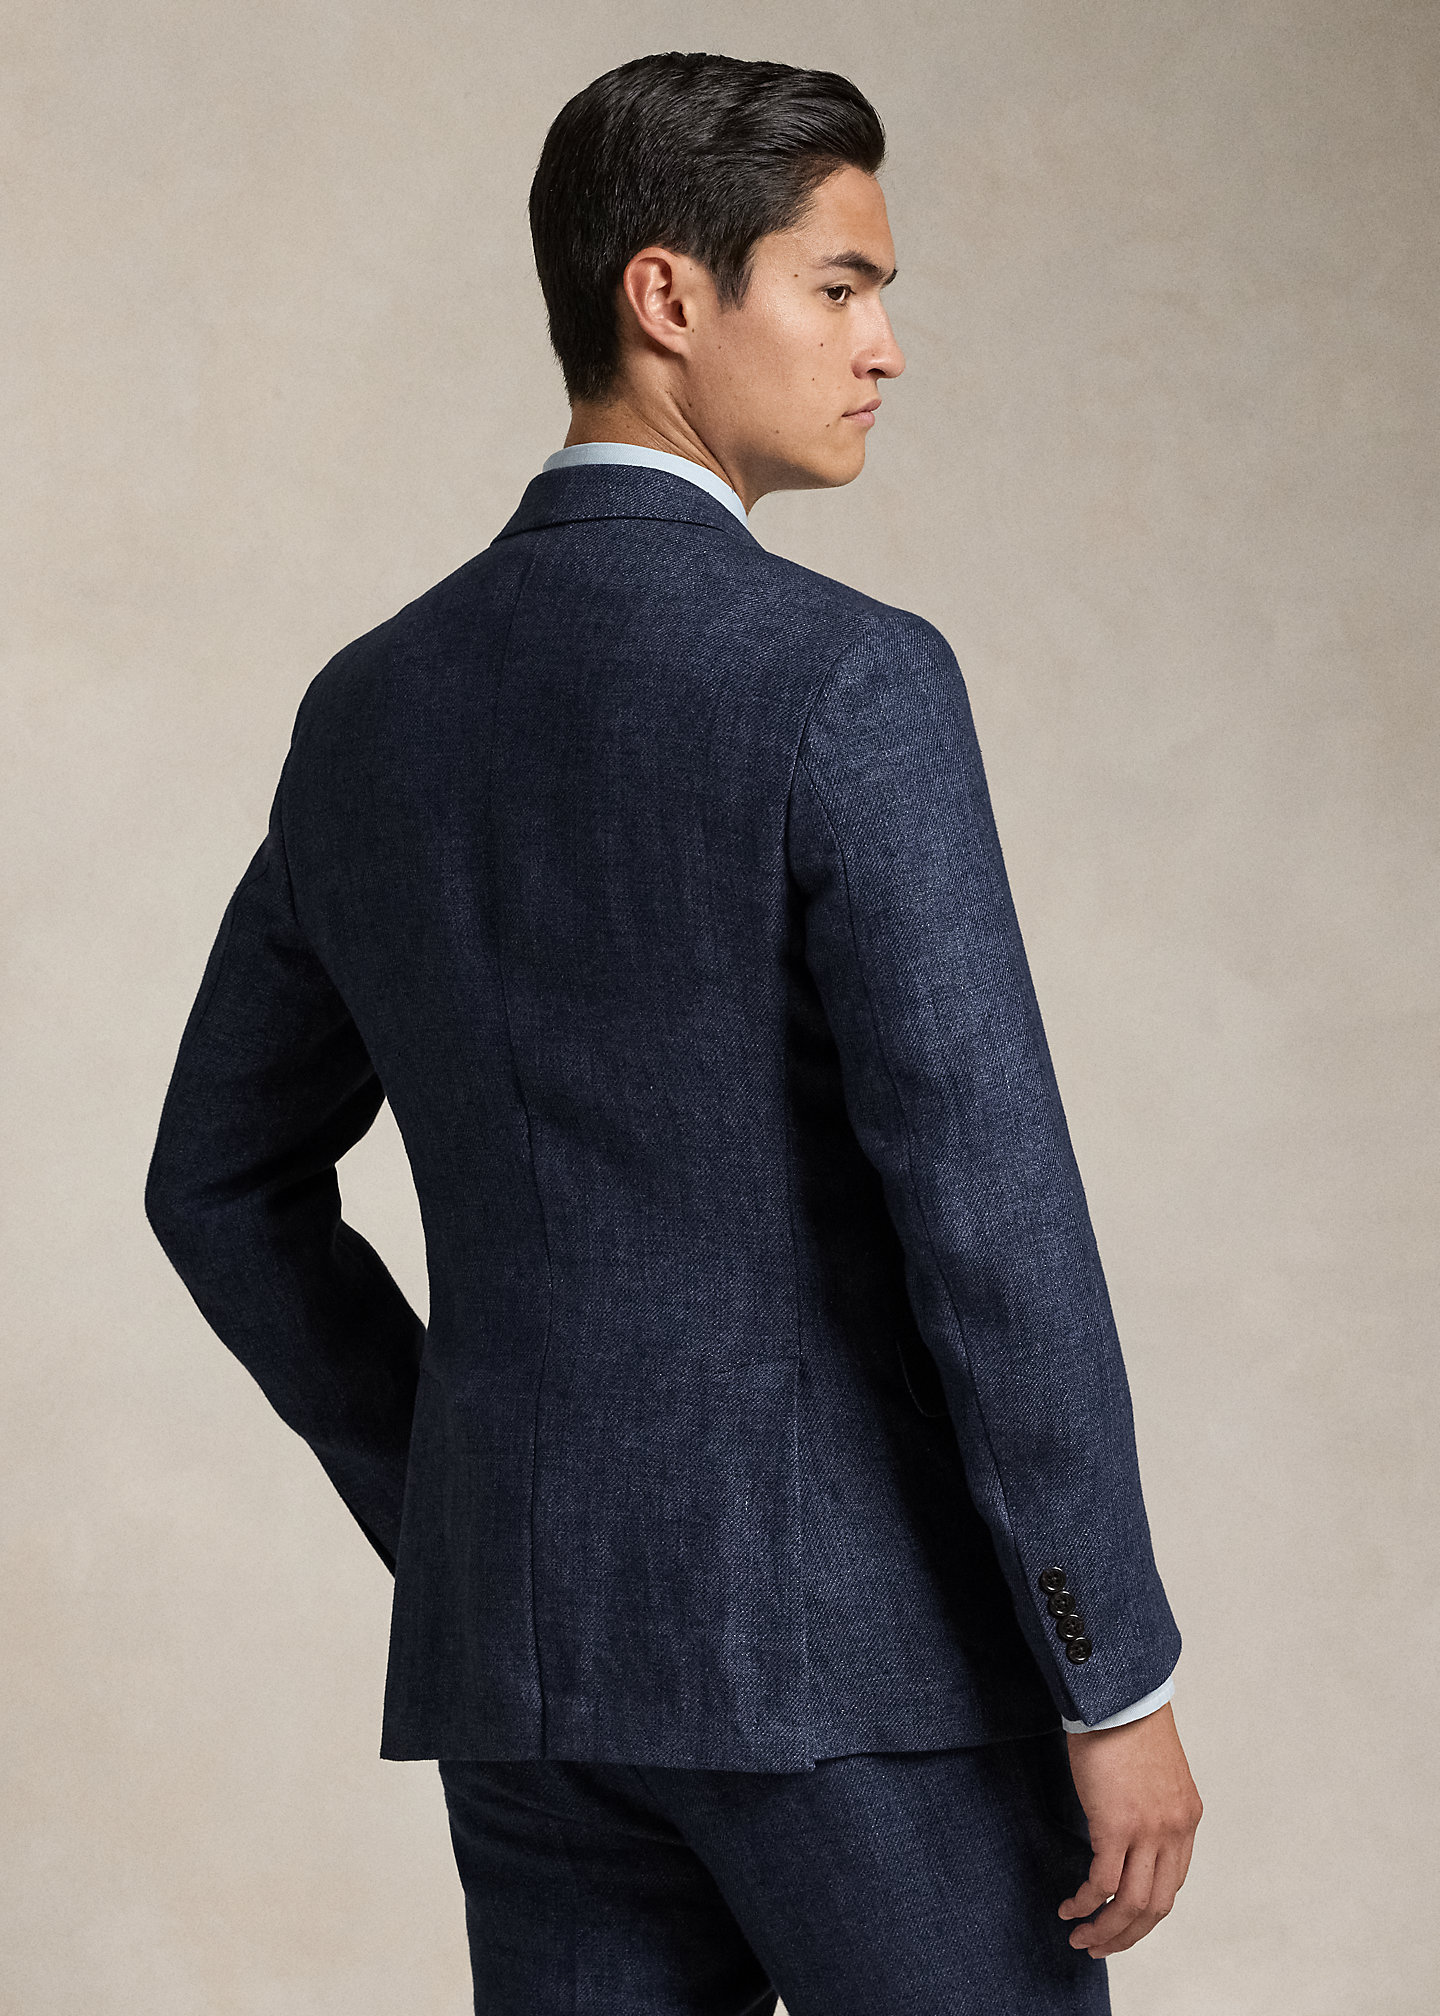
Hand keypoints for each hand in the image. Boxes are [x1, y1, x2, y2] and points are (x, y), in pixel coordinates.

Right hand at [1058, 1701, 1201, 1957]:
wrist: (1118, 1696)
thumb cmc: (1127, 1724)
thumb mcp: (1154, 1774)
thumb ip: (1150, 1808)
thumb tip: (1127, 1833)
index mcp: (1187, 1820)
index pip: (1172, 1885)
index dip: (1145, 1912)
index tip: (1120, 1921)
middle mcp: (1174, 1832)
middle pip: (1156, 1907)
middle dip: (1126, 1935)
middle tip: (1100, 1947)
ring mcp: (1148, 1831)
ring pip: (1131, 1904)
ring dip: (1105, 1930)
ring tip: (1081, 1938)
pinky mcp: (1116, 1825)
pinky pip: (1103, 1882)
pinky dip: (1086, 1902)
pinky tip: (1070, 1907)